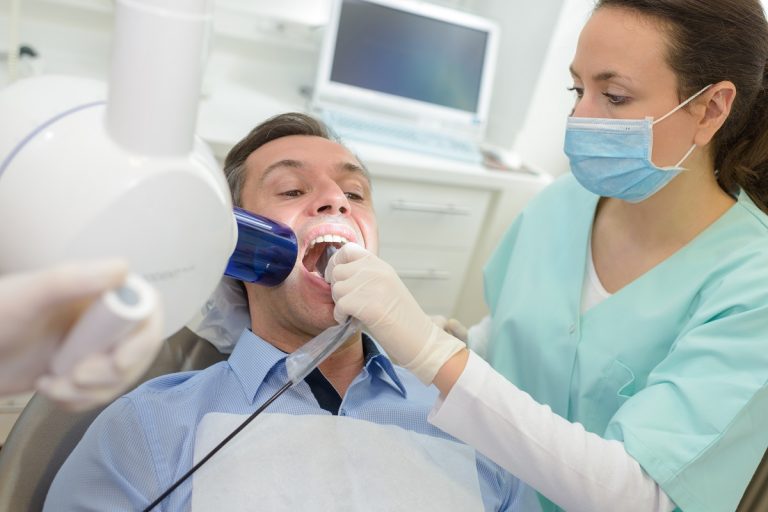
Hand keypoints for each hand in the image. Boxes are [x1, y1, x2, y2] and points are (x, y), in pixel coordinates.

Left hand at [0, 261, 163, 409]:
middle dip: (112, 372)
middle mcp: (103, 319)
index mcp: (100, 293)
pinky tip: (50, 392)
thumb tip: (124, 268)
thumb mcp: (29, 296)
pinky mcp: (80, 373)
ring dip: (91, 391)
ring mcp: (93, 348)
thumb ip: (73, 278)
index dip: (142, 339)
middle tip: (78, 377)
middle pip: (139, 350)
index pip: (145, 311)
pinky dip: (79, 401)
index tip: (120, 360)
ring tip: (52, 386)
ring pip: (121, 377)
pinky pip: (100, 394)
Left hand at [327, 243, 464, 383]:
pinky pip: (340, 305)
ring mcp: (373, 285)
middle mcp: (376, 271)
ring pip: (337, 289)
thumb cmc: (402, 319)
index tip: (336, 279)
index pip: (347, 250)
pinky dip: (341, 316)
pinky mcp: (368, 304)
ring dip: (339, 303)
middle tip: (348, 302)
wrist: (421, 339)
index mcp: (381, 265)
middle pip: (337, 271)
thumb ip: (366, 276)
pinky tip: (351, 321)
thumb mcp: (385, 286)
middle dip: (337, 288)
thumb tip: (336, 274)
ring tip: (353, 313)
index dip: (336, 263)